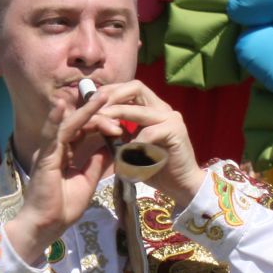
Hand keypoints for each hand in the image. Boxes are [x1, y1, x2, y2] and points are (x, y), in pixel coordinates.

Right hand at [2, 86, 116, 262]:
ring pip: (68, 125)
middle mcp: (55, 149)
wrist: (46, 226)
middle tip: (112, 98)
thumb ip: (95, 163)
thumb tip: (110, 145)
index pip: (84, 132)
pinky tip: (62, 106)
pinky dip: (56, 120)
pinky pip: (51, 135)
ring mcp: (48, 152)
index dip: (101, 125)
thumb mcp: (87, 181)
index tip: (120, 126)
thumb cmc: (62, 208)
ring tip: (99, 96)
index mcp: (64, 154)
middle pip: (78, 124)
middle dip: (95, 111)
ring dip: (84, 111)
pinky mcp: (44, 158)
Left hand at [77, 79, 203, 208]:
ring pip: (140, 110)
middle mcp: (162, 108)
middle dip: (112, 97)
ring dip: (118, 116)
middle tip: (96, 110)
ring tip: (102, 126)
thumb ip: (120, 132)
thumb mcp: (131, 146)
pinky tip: (124, 153)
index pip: (129, 88)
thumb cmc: (155, 166)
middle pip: (136, 87)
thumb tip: (96, 123)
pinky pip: (149, 133)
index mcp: (152, 108)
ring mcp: (171, 118)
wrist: (181, 184)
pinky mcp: (176, 132)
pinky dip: (134, 142)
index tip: (90, 102)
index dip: (110, 91)